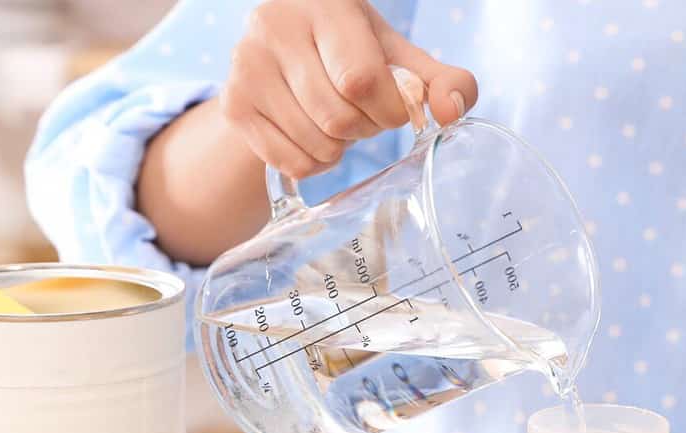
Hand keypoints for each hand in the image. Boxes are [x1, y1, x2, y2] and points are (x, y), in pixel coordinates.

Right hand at [220, 0, 477, 178]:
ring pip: (315, 144)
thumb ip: (438, 80)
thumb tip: (451, 111)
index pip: (360, 80)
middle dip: (365, 129)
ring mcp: (246, 67)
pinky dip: (315, 164)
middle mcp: (274, 27)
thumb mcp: (395, 54)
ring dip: (340, 149)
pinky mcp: (233, 105)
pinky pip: (291, 163)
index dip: (388, 109)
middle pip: (337, 117)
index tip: (393, 106)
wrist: (283, 48)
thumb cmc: (348, 49)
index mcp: (323, 4)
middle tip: (362, 113)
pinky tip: (314, 136)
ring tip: (337, 121)